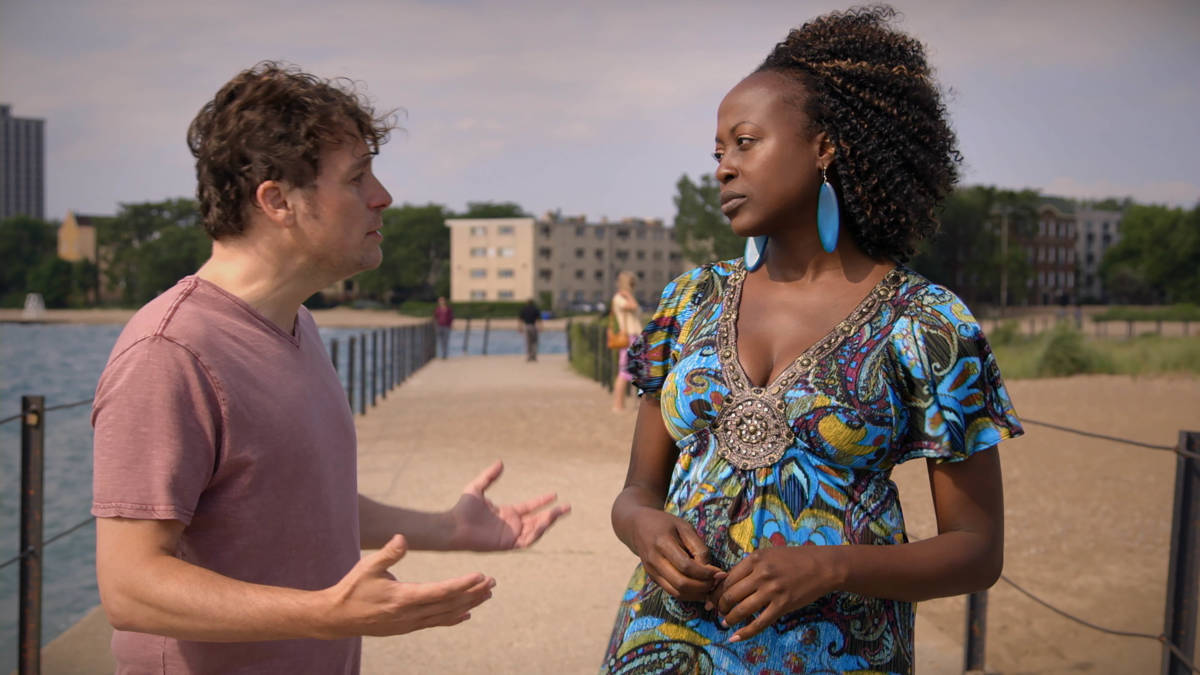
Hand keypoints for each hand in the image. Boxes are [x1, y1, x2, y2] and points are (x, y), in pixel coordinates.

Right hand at [321, 535, 494, 637]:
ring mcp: (409, 623)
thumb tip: (403, 538)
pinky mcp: (407, 627)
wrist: (336, 618)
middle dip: (474, 593)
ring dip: (468, 604)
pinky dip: (453, 618)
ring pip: (446, 615)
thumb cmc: (352, 588)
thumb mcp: (368, 567)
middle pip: (449, 604)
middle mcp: (410, 614)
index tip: (481, 575)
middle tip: (493, 582)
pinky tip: (466, 614)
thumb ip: (388, 554)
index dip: (463, 584)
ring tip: (487, 595)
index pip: (441, 591)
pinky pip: (435, 623)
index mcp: (403, 597)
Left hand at [449, 460, 570, 550]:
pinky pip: (527, 541)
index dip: (542, 501)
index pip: (530, 508)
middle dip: (553, 515)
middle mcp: (511, 526)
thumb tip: (500, 462)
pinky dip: (537, 533)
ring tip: (558, 513)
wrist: (454, 525)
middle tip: (568, 507)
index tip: (555, 494)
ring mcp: (511, 536)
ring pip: (535, 530)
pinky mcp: (507, 545)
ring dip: (548, 523)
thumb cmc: (462, 508)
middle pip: (538, 520)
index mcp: (507, 513)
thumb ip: (489, 476)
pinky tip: (544, 523)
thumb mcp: (477, 487)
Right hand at [629, 507, 724, 601]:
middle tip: (716, 582)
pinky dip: (688, 595)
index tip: (719, 572)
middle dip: (703, 586)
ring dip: (697, 594)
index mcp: (662, 543)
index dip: (705, 573)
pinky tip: (700, 589)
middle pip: (681, 583)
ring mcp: (652, 572)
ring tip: (710, 587)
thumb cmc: (666, 524)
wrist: (638, 526)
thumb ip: (698, 547)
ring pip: (676, 593)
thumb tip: (711, 569)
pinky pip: (672, 592)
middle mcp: (654, 560)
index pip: (686, 566)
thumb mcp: (684, 527)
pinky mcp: (653, 578)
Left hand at [710, 546, 841, 641]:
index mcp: (754, 559)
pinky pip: (759, 623)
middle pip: (730, 595)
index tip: (712, 599)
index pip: (727, 579)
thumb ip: (749, 566)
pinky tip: (736, 637)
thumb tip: (728, 581)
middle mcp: (760, 574)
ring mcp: (772, 591)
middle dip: (720, 606)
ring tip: (726, 622)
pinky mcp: (782, 605)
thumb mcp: (769, 554)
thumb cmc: (795, 559)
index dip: (716, 592)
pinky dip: (745, 632)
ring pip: (742, 610)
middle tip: (718, 612)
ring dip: (730, 619)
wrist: (822, 567)